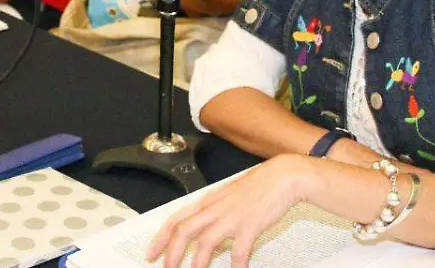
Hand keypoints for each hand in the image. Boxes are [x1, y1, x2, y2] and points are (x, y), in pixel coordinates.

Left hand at [147, 155, 309, 267]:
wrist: (282, 176)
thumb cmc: (257, 187)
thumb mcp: (227, 197)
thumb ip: (213, 213)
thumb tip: (201, 230)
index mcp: (207, 202)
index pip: (175, 220)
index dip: (160, 238)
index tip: (152, 253)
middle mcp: (214, 209)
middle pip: (183, 231)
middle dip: (171, 254)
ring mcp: (231, 217)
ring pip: (205, 242)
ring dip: (197, 263)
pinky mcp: (249, 225)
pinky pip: (238, 252)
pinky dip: (236, 266)